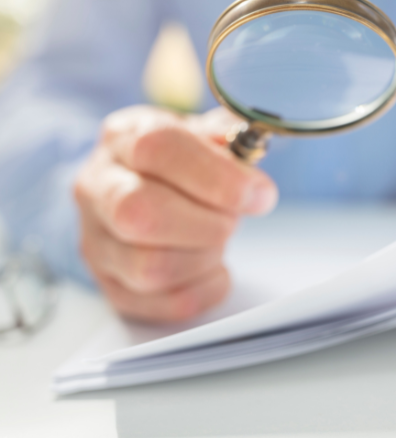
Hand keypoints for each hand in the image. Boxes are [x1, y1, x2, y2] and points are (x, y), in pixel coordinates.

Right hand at [74, 106, 277, 321]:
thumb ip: (228, 139)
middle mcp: (97, 187)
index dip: (216, 175)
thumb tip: (248, 164)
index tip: (258, 194)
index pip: (158, 148)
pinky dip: (204, 291)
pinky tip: (214, 268)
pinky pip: (161, 304)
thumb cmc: (179, 162)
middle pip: (141, 213)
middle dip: (207, 224)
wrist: (142, 186)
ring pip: (149, 268)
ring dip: (204, 258)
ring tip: (218, 240)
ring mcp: (97, 240)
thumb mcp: (201, 133)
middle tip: (233, 220)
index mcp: (122, 137)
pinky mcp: (111, 284)